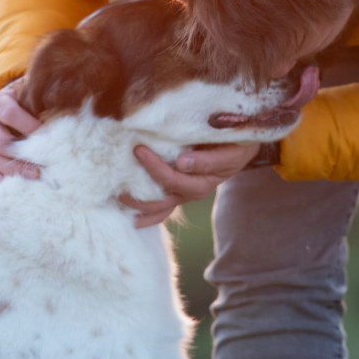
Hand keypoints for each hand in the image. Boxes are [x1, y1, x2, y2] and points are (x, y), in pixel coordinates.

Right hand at [0, 78, 43, 182]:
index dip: (26, 124)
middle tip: (43, 163)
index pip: (8, 113)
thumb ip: (45, 99)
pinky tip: (1, 182)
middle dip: (22, 154)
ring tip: (33, 176)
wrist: (8, 108)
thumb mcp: (32, 96)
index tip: (46, 134)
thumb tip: (67, 102)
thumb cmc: (26, 104)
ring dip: (12, 169)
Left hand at [121, 143, 261, 227]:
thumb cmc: (235, 144)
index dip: (155, 167)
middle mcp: (191, 191)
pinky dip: (144, 215)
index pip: (174, 178)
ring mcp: (183, 194)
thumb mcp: (229, 150)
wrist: (241, 147)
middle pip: (162, 197)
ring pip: (158, 208)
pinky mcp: (177, 192)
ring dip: (137, 205)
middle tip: (118, 172)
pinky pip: (160, 210)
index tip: (139, 149)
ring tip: (117, 195)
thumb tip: (182, 163)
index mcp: (203, 181)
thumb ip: (209, 159)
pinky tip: (127, 214)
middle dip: (139, 188)